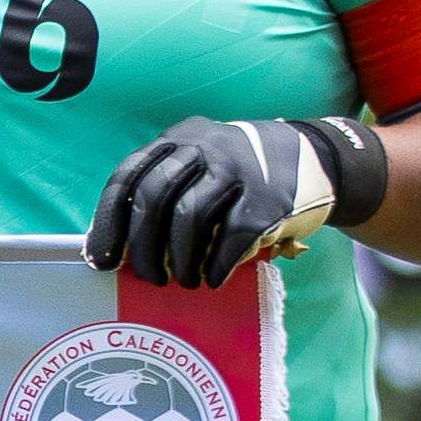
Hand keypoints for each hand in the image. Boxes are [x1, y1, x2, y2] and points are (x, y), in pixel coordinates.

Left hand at [84, 118, 354, 287]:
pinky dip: (215, 265)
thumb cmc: (239, 175)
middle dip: (143, 246)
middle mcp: (203, 146)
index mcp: (177, 139)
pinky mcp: (267, 197)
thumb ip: (163, 188)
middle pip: (154, 197)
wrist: (317, 158)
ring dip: (179, 259)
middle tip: (149, 278)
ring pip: (189, 216)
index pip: (126, 177)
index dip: (109, 223)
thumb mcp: (199, 162)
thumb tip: (119, 248)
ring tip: (184, 281)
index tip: (102, 261)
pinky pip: (229, 236)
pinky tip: (212, 278)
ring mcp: (238, 168)